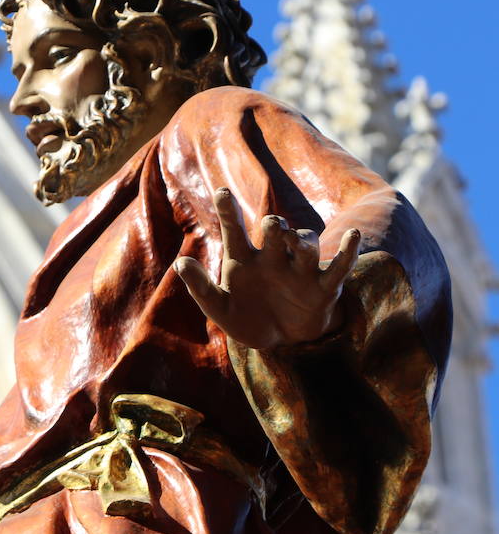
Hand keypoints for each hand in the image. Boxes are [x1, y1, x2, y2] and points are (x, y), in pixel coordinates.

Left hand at [174, 188, 361, 349]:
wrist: (278, 341)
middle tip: (272, 225)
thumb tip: (180, 263)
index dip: (228, 210)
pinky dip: (347, 252)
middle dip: (276, 226)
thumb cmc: (244, 317)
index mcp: (242, 259)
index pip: (234, 229)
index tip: (221, 192)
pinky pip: (339, 266)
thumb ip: (200, 287)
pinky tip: (352, 236)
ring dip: (303, 241)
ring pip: (306, 244)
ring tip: (296, 242)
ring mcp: (299, 270)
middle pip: (275, 232)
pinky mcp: (323, 287)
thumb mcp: (217, 308)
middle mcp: (272, 257)